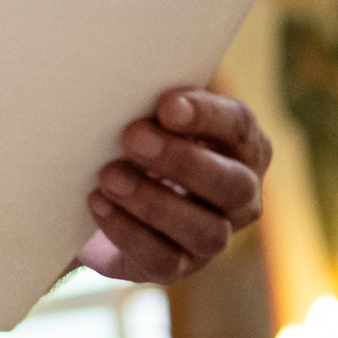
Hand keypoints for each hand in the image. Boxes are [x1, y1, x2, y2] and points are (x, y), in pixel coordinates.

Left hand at [79, 88, 269, 284]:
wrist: (99, 195)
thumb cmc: (132, 140)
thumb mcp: (146, 112)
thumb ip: (150, 97)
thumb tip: (123, 70)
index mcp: (239, 146)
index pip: (240, 127)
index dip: (208, 116)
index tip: (166, 105)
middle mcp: (239, 195)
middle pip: (231, 184)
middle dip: (181, 161)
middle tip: (132, 137)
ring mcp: (212, 236)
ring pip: (205, 230)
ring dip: (153, 200)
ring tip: (108, 175)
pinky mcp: (177, 266)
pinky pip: (163, 259)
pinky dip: (128, 230)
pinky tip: (97, 204)